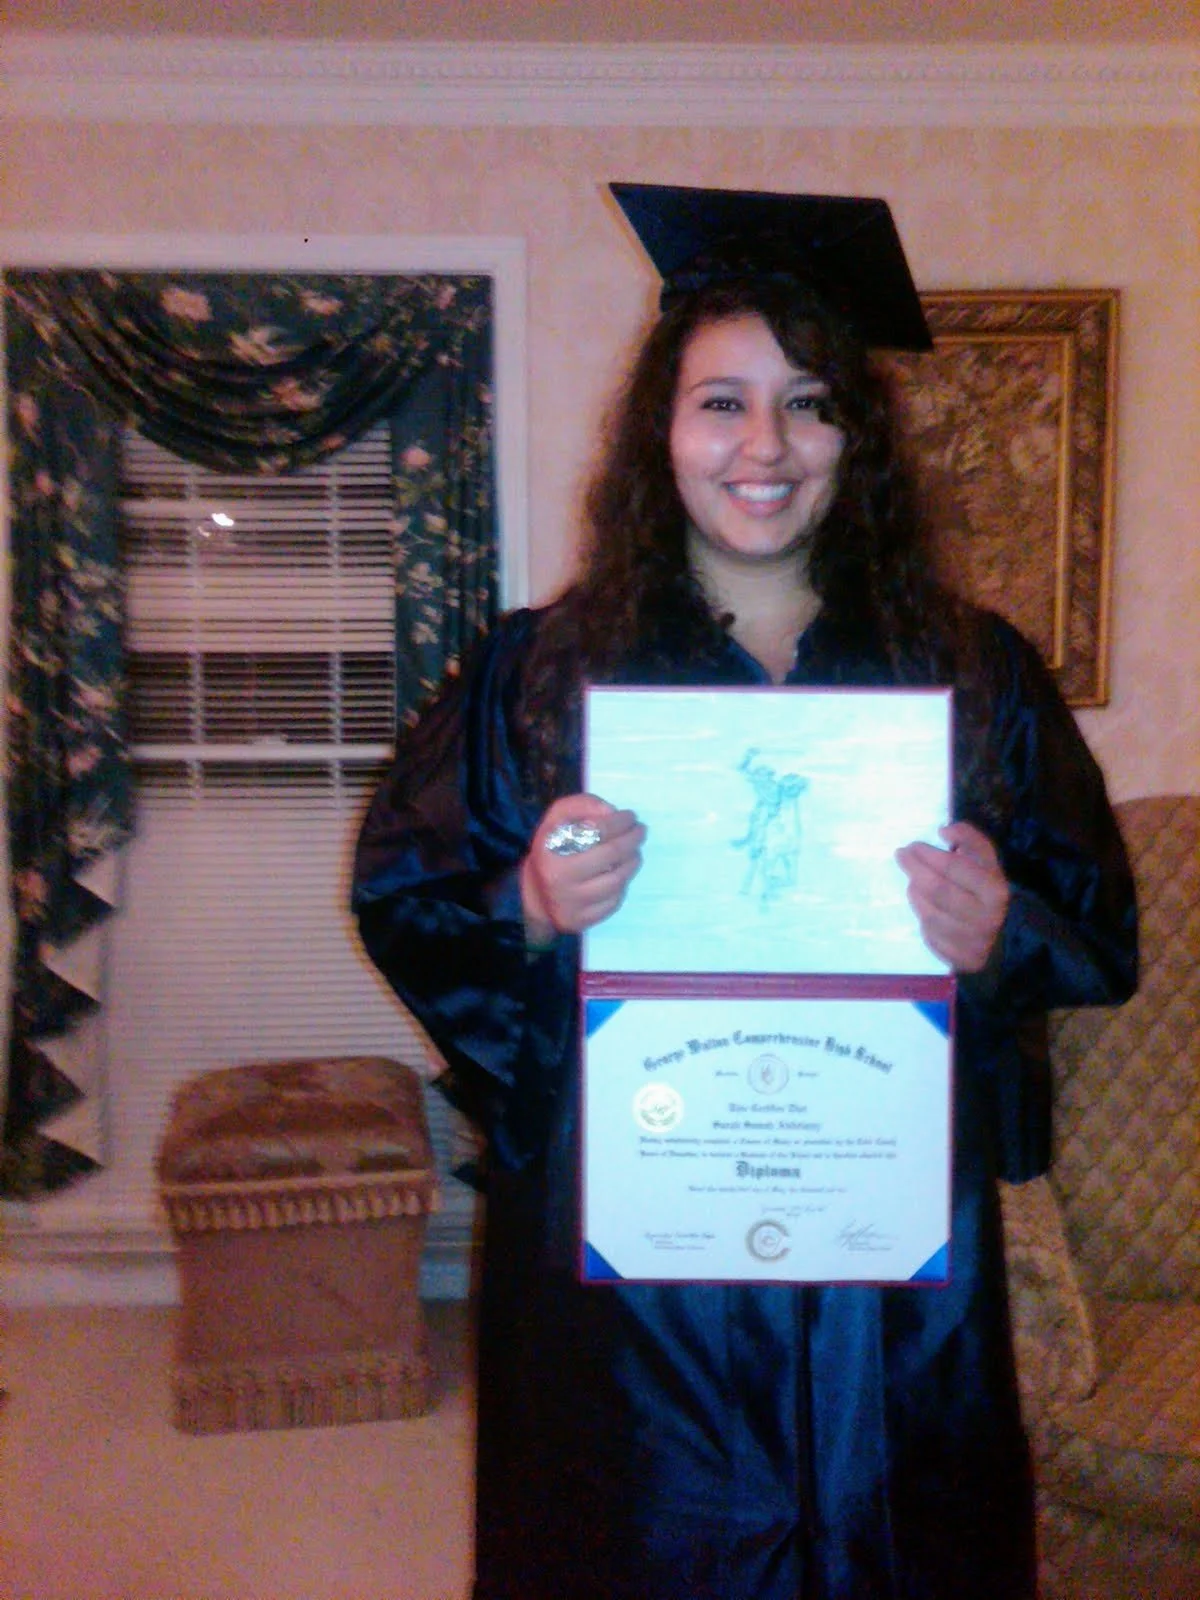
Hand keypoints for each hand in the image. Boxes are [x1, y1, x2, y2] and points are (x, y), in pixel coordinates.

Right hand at [520, 794, 645, 944]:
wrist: (535, 896)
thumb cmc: (551, 850)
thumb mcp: (556, 819)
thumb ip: (582, 805)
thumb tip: (612, 812)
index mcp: (551, 850)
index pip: (596, 830)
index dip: (619, 821)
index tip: (631, 816)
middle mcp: (559, 879)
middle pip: (611, 855)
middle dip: (633, 839)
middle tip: (641, 831)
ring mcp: (571, 903)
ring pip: (617, 880)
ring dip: (633, 862)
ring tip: (634, 852)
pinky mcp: (582, 921)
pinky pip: (614, 901)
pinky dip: (623, 885)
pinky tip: (620, 874)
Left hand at [895, 821, 1009, 973]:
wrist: (1001, 938)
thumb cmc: (985, 891)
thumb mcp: (987, 864)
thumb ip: (972, 842)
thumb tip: (945, 830)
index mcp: (996, 891)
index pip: (956, 868)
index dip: (931, 854)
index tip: (914, 844)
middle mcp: (986, 917)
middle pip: (938, 890)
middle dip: (915, 869)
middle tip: (902, 854)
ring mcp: (973, 942)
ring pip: (930, 914)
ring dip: (915, 893)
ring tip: (913, 881)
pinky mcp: (960, 959)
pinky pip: (929, 935)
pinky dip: (921, 918)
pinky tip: (922, 906)